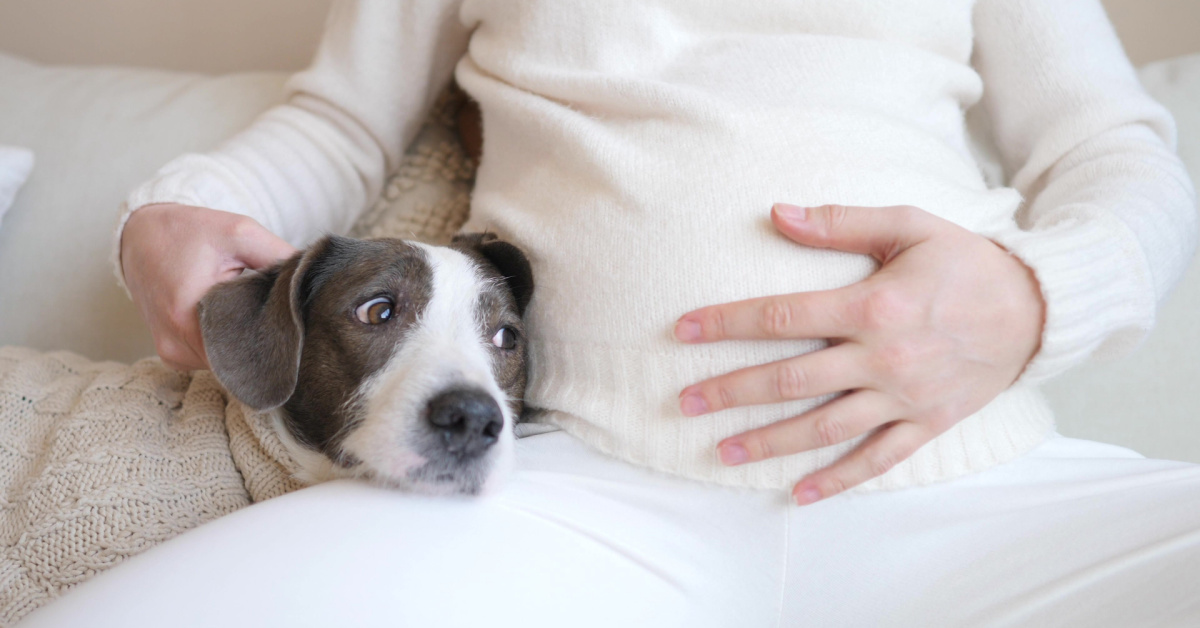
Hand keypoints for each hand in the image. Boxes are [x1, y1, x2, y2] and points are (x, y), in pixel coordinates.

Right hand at [120, 204, 295, 370]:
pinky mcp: (171, 356)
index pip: (249, 348)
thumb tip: (315, 278)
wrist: (141, 236)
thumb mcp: (239, 232)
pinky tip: (234, 321)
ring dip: (245, 344)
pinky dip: (227, 345)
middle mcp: (176, 342)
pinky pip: (211, 361)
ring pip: (227, 364)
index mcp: (187, 314)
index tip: (299, 325)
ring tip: (253, 314)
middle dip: (265, 342)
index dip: (280, 339)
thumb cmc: (191, 232)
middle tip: (285, 319)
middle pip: (240, 360)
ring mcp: (172, 354)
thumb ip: (279, 256)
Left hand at [674, 203, 1044, 504]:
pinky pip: (877, 460)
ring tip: (722, 451)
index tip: (683, 332)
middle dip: (732, 391)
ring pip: (824, 428)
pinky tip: (799, 494)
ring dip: (770, 442)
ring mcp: (905, 397)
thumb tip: (776, 213)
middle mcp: (883, 358)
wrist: (1037, 308)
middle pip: (791, 380)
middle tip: (685, 402)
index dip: (726, 324)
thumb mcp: (907, 225)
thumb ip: (839, 224)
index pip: (781, 317)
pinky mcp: (927, 423)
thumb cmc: (965, 261)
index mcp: (873, 306)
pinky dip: (838, 480)